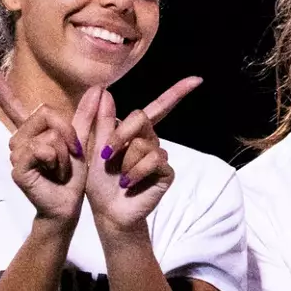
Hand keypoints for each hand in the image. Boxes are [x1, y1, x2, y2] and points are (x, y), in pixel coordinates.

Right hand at [0, 66, 93, 223]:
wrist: (68, 206)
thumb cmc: (72, 178)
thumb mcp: (81, 142)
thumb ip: (87, 116)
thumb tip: (98, 88)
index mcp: (32, 132)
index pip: (13, 105)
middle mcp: (20, 140)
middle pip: (45, 112)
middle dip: (67, 132)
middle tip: (70, 155)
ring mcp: (16, 154)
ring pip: (47, 134)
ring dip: (64, 152)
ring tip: (60, 169)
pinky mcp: (18, 167)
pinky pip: (41, 149)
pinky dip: (55, 161)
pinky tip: (53, 173)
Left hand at [86, 77, 201, 231]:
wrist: (107, 210)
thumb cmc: (98, 181)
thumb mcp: (93, 148)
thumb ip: (100, 121)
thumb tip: (105, 91)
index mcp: (134, 131)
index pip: (158, 108)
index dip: (178, 92)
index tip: (197, 79)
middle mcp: (150, 140)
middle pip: (141, 117)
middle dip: (120, 134)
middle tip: (105, 155)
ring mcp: (160, 156)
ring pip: (143, 143)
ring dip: (125, 161)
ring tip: (121, 177)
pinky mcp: (166, 172)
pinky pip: (154, 160)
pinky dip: (136, 172)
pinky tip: (129, 183)